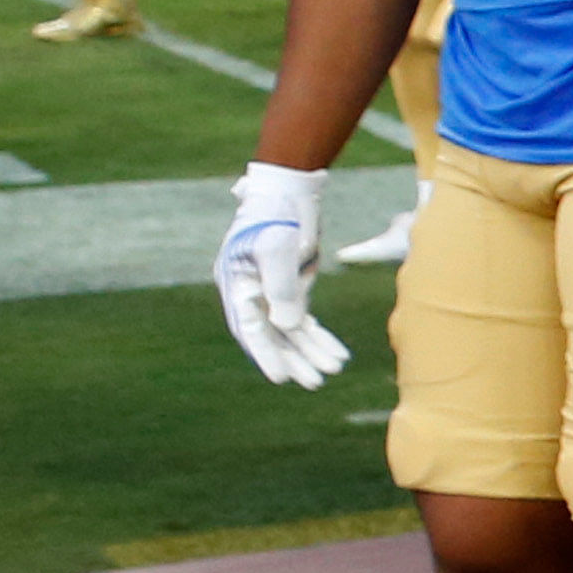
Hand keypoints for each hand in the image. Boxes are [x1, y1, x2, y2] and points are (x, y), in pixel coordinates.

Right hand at [213, 159, 345, 385]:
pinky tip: (337, 353)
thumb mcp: (279, 247)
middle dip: (293, 359)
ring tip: (333, 370)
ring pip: (290, 330)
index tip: (280, 378)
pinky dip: (319, 336)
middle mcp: (250, 292)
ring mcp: (270, 292)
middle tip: (315, 382)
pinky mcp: (290, 288)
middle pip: (271, 335)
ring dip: (310, 351)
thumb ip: (281, 287)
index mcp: (236, 284)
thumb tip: (287, 327)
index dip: (264, 354)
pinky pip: (303, 319)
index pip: (249, 327)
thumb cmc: (278, 213)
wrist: (290, 191)